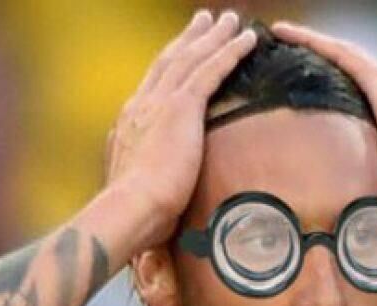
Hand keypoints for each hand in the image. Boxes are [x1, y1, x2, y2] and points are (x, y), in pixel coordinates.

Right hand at [105, 10, 256, 245]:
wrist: (130, 209)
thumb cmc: (135, 215)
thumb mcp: (138, 192)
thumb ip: (148, 183)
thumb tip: (158, 198)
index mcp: (130, 125)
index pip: (152, 87)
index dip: (168, 67)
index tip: (179, 54)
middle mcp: (141, 105)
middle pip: (169, 62)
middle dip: (189, 39)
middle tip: (205, 20)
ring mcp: (159, 103)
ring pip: (191, 58)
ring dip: (213, 36)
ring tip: (230, 19)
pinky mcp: (181, 107)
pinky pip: (211, 69)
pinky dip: (229, 51)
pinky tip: (247, 39)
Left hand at [272, 21, 376, 224]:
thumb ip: (366, 212)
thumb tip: (348, 242)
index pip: (339, 105)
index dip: (315, 96)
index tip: (288, 97)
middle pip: (333, 74)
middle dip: (303, 64)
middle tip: (269, 59)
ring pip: (332, 56)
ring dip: (301, 45)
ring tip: (270, 37)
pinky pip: (336, 52)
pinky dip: (309, 40)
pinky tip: (283, 32)